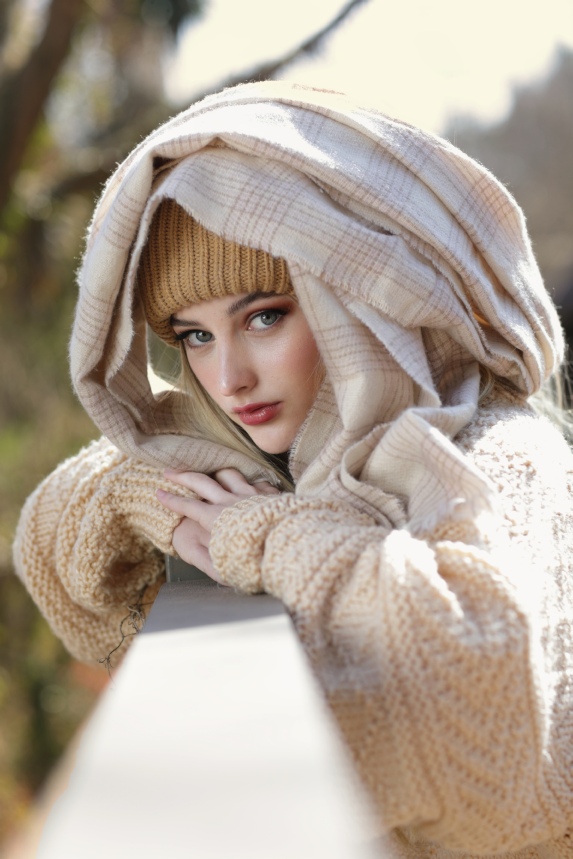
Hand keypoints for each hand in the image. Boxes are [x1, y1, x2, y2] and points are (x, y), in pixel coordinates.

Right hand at [157, 468, 279, 581]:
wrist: (289, 539)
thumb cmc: (257, 554)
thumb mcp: (228, 567)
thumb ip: (215, 568)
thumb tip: (212, 573)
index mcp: (215, 518)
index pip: (188, 506)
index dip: (171, 500)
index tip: (158, 494)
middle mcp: (230, 501)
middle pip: (201, 481)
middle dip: (182, 476)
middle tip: (168, 472)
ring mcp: (250, 493)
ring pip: (227, 474)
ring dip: (215, 473)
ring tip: (210, 474)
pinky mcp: (268, 493)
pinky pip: (255, 480)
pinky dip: (249, 481)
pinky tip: (249, 485)